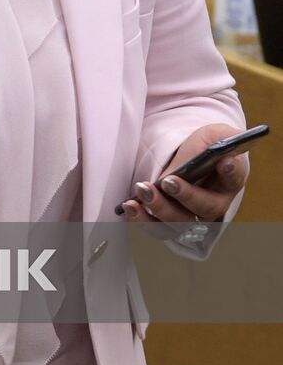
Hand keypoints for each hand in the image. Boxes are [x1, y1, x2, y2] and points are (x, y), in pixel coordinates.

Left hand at [121, 124, 249, 227]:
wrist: (187, 158)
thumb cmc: (204, 147)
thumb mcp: (211, 137)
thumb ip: (216, 144)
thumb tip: (225, 158)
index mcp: (228, 180)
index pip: (234, 177)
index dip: (230, 171)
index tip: (224, 162)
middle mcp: (212, 204)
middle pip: (203, 208)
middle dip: (184, 195)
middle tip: (167, 181)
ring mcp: (190, 216)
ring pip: (178, 223)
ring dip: (158, 210)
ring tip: (141, 193)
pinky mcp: (168, 220)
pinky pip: (158, 228)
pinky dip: (143, 219)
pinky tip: (130, 206)